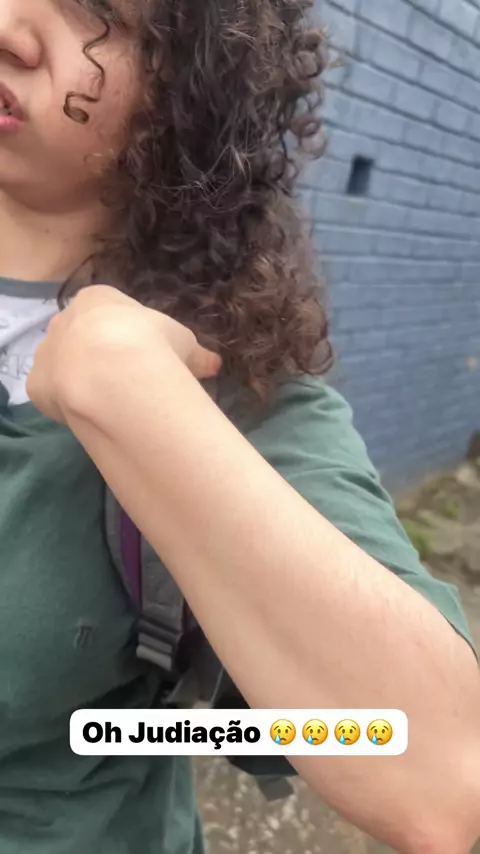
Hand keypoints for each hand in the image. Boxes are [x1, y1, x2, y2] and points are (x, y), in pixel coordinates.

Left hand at [26, 285, 221, 422]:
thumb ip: (196, 354)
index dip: (128, 334)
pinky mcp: (36, 383)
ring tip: (108, 400)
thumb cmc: (151, 345)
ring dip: (79, 376)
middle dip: (100, 354)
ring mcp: (47, 350)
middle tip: (126, 379)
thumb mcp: (183, 344)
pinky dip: (66, 401)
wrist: (111, 373)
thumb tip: (216, 364)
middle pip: (81, 335)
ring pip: (62, 362)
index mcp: (98, 300)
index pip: (109, 311)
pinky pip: (51, 391)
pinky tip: (88, 412)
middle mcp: (65, 319)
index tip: (144, 355)